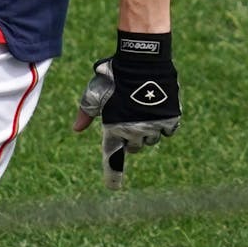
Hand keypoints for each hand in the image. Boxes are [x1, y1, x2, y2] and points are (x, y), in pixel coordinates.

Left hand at [73, 31, 181, 188]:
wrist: (143, 59)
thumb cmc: (115, 74)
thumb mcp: (96, 91)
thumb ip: (86, 112)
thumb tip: (76, 129)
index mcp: (114, 128)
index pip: (113, 158)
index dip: (113, 175)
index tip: (113, 187)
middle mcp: (134, 132)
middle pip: (134, 148)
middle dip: (131, 139)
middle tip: (128, 120)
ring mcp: (154, 127)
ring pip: (151, 139)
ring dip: (147, 132)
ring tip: (142, 109)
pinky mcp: (170, 118)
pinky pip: (167, 130)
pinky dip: (163, 124)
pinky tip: (157, 108)